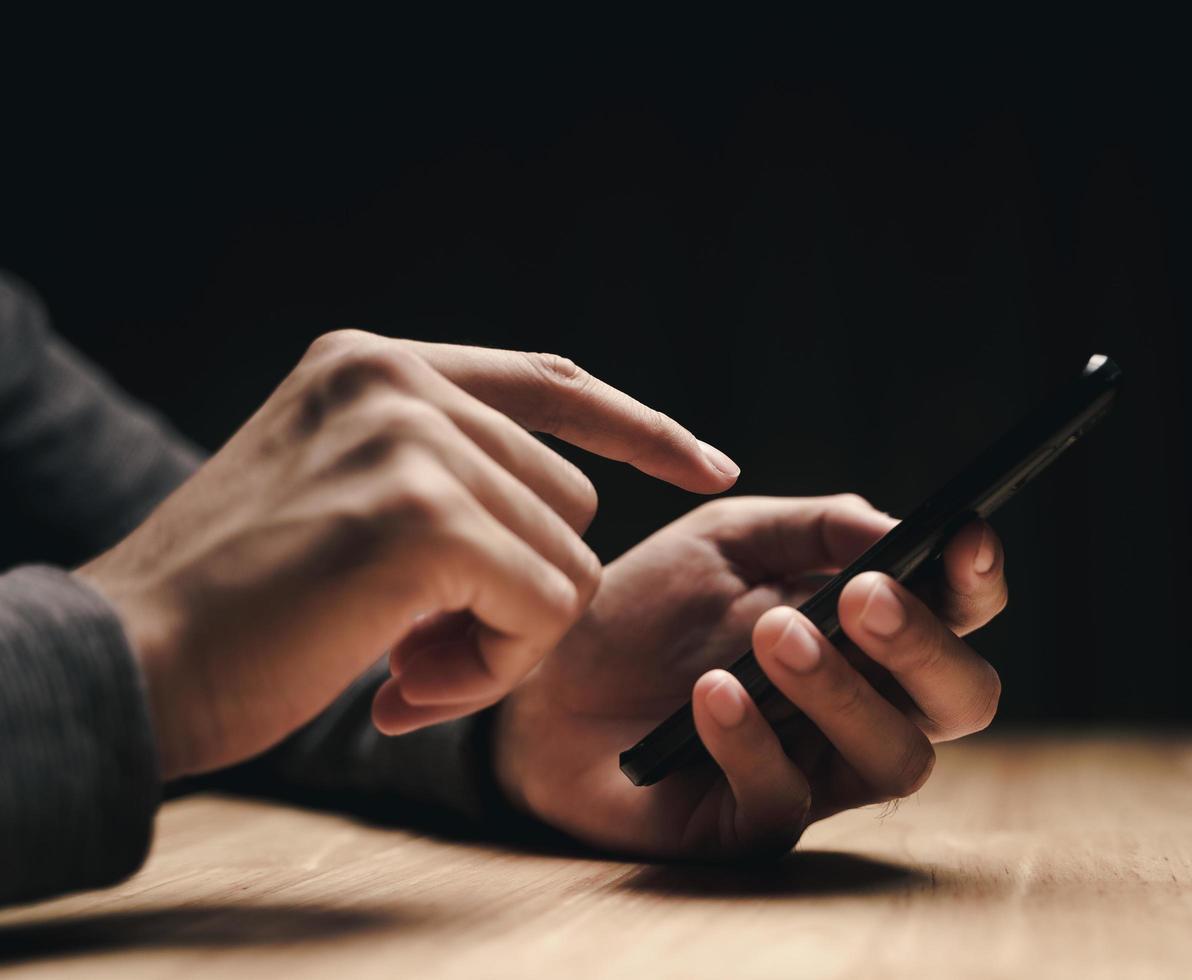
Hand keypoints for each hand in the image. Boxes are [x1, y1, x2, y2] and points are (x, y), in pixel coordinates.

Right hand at [75, 329, 737, 778]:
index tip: (711, 466)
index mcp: (376, 364)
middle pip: (570, 498)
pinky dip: (495, 669)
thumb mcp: (340, 494)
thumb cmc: (236, 606)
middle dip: (521, 590)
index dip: (642, 428)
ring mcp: (411, 439)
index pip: (551, 382)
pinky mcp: (422, 516)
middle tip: (420, 647)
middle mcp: (396, 380)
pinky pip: (545, 608)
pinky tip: (403, 683)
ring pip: (568, 558)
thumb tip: (571, 518)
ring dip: (505, 638)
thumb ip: (444, 476)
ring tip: (402, 662)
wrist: (126, 663)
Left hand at [423, 495, 1005, 857]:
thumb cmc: (649, 610)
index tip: (965, 538)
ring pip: (895, 758)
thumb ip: (815, 527)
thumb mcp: (728, 542)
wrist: (542, 682)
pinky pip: (788, 800)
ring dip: (842, 691)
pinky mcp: (754, 824)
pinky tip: (710, 694)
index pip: (959, 614)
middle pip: (962, 698)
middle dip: (924, 645)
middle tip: (861, 595)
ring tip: (772, 635)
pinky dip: (753, 741)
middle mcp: (864, 706)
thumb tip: (893, 527)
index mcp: (869, 635)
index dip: (977, 581)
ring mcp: (818, 772)